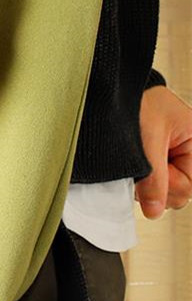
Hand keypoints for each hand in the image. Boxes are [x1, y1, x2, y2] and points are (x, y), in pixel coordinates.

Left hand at [135, 85, 191, 218]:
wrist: (116, 89)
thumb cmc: (138, 101)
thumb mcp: (147, 139)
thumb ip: (153, 177)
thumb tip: (154, 211)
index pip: (190, 185)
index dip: (169, 186)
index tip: (149, 174)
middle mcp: (188, 152)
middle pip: (179, 192)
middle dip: (156, 186)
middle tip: (138, 166)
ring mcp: (172, 158)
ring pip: (164, 191)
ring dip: (145, 183)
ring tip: (134, 161)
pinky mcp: (156, 161)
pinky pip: (153, 184)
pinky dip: (140, 179)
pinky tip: (132, 166)